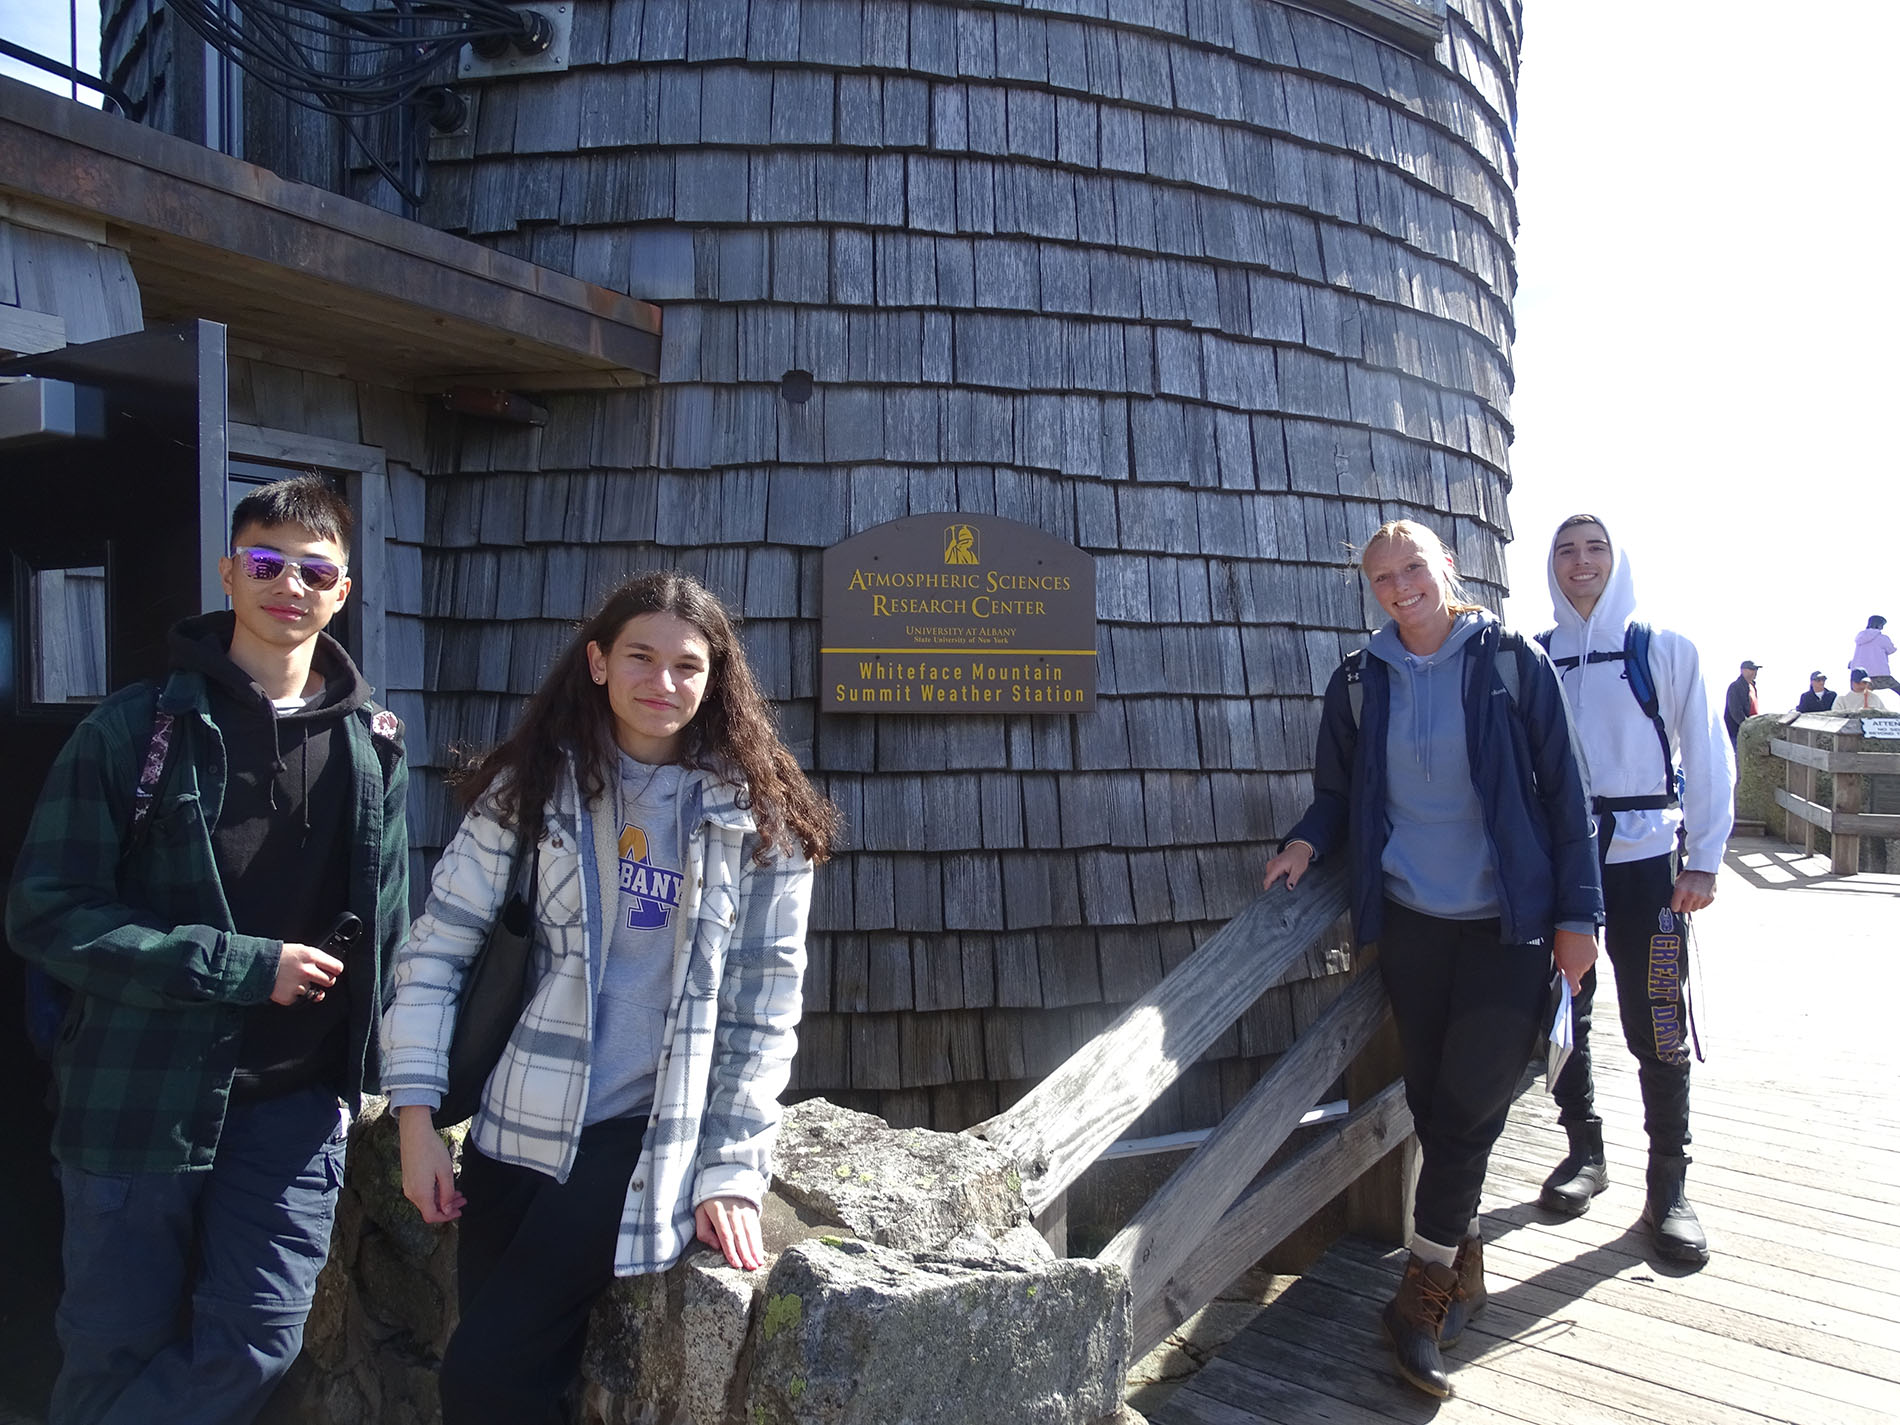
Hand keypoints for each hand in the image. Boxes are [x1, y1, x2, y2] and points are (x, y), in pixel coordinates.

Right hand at [271, 942, 343, 1004]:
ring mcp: (298, 985)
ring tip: (295, 980)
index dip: (335, 970)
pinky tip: (288, 987)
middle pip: (330, 981)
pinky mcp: (290, 997)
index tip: (333, 972)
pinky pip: (300, 999)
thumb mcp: (300, 949)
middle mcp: (307, 971)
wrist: (255, 965)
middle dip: (325, 980)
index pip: (337, 967)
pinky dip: (295, 995)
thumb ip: (316, 958)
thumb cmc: (279, 956)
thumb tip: (330, 967)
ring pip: (315, 992)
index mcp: (311, 956)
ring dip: (308, 988)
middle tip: (315, 978)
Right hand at [397, 1105, 465, 1222]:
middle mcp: (411, 1193)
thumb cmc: (431, 1149)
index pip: (432, 1216)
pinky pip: (422, 1192)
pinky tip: (446, 1185)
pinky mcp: (408, 1179)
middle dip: (448, 1207)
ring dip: (442, 1199)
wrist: (415, 1133)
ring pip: (426, 1200)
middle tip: (463, 1200)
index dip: (446, 1217)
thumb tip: (447, 1209)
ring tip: (459, 1192)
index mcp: (420, 1193)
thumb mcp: (445, 1172)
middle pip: (429, 1209)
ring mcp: (408, 1186)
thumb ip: (447, 1193)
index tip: (459, 1211)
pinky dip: (435, 1192)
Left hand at [695, 1196, 763, 1270]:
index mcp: (717, 1212)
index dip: (731, 1250)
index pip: (725, 1234)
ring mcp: (744, 1210)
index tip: (736, 1264)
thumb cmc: (709, 1200)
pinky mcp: (751, 1210)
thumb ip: (703, 1230)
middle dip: (745, 1253)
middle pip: (739, 1235)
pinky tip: (760, 1252)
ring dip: (755, 1249)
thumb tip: (716, 1246)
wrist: (724, 1177)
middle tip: (750, 1267)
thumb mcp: (700, 1212)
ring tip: (758, 1263)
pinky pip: (756, 1227)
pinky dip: (759, 1241)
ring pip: (750, 1232)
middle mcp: (732, 1211)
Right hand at [1261, 841, 1314, 891]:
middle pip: (1268, 880)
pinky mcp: (1272, 865)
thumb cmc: (1299, 857)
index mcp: (1277, 866)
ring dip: (1275, 882)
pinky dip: (1276, 878)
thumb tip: (1289, 888)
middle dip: (1273, 886)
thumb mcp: (1298, 870)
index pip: (1267, 881)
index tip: (1272, 895)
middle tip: (1283, 888)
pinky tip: (1283, 878)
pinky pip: (1271, 874)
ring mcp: (1271, 864)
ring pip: (1269, 878)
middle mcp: (1271, 865)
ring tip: (1285, 881)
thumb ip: (1292, 879)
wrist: (1298, 848)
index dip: (1268, 889)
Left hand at [1552, 928, 1596, 994]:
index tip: (1570, 991)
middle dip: (1573, 971)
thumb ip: (1562, 967)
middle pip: (1578, 975)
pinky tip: (1579, 949)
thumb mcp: (1557, 955)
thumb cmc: (1563, 939)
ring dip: (1579, 963)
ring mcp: (1590, 962)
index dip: (1572, 991)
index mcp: (1572, 970)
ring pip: (1584, 967)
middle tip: (1567, 961)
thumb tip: (1564, 972)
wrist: (1576, 926)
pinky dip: (1585, 957)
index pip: (1575, 988)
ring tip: (1573, 952)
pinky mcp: (1595, 955)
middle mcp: (1582, 968)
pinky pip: (1589, 960)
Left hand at [1671, 869, 1716, 913]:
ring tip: (1693, 896)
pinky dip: (1700, 903)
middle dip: (1684, 906)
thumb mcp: (1678, 882)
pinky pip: (1702, 906)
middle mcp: (1691, 895)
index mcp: (1681, 890)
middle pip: (1685, 910)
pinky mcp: (1710, 898)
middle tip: (1685, 901)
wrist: (1704, 869)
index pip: (1675, 908)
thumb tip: (1675, 906)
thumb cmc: (1689, 875)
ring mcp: (1702, 897)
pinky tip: (1699, 895)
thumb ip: (1676, 895)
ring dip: (1693, 904)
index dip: (1675, 906)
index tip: (1676, 905)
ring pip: (1694, 909)